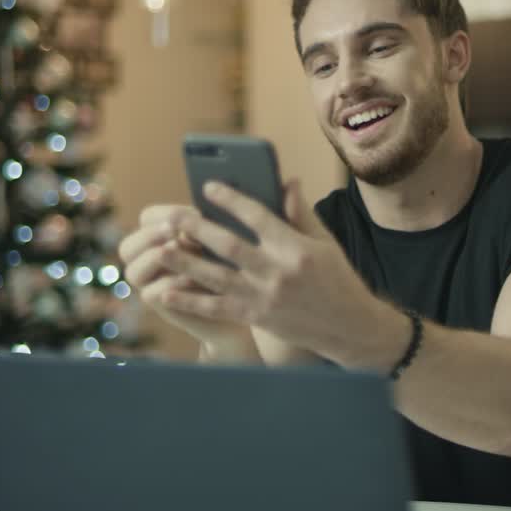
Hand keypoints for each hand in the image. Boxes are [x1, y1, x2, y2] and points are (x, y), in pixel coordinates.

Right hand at [117, 204, 257, 356]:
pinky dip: (170, 284)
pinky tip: (191, 278)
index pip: (147, 217)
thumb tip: (199, 216)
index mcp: (159, 236)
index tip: (193, 213)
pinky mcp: (162, 306)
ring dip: (157, 258)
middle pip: (127, 247)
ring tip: (180, 252)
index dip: (165, 213)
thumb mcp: (218, 239)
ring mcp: (150, 285)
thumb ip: (203, 227)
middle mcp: (146, 261)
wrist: (242, 303)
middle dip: (150, 236)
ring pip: (133, 272)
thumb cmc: (230, 262)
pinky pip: (151, 294)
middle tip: (175, 233)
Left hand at [156, 179, 398, 367]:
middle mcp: (278, 272)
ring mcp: (265, 298)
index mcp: (296, 248)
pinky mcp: (256, 319)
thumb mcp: (325, 244)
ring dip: (186, 263)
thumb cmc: (338, 281)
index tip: (208, 187)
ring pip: (217, 277)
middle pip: (229, 246)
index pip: (258, 216)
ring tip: (160, 250)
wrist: (350, 328)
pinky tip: (166, 293)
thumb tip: (287, 181)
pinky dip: (190, 301)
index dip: (231, 199)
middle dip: (198, 229)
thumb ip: (301, 214)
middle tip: (172, 216)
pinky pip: (217, 308)